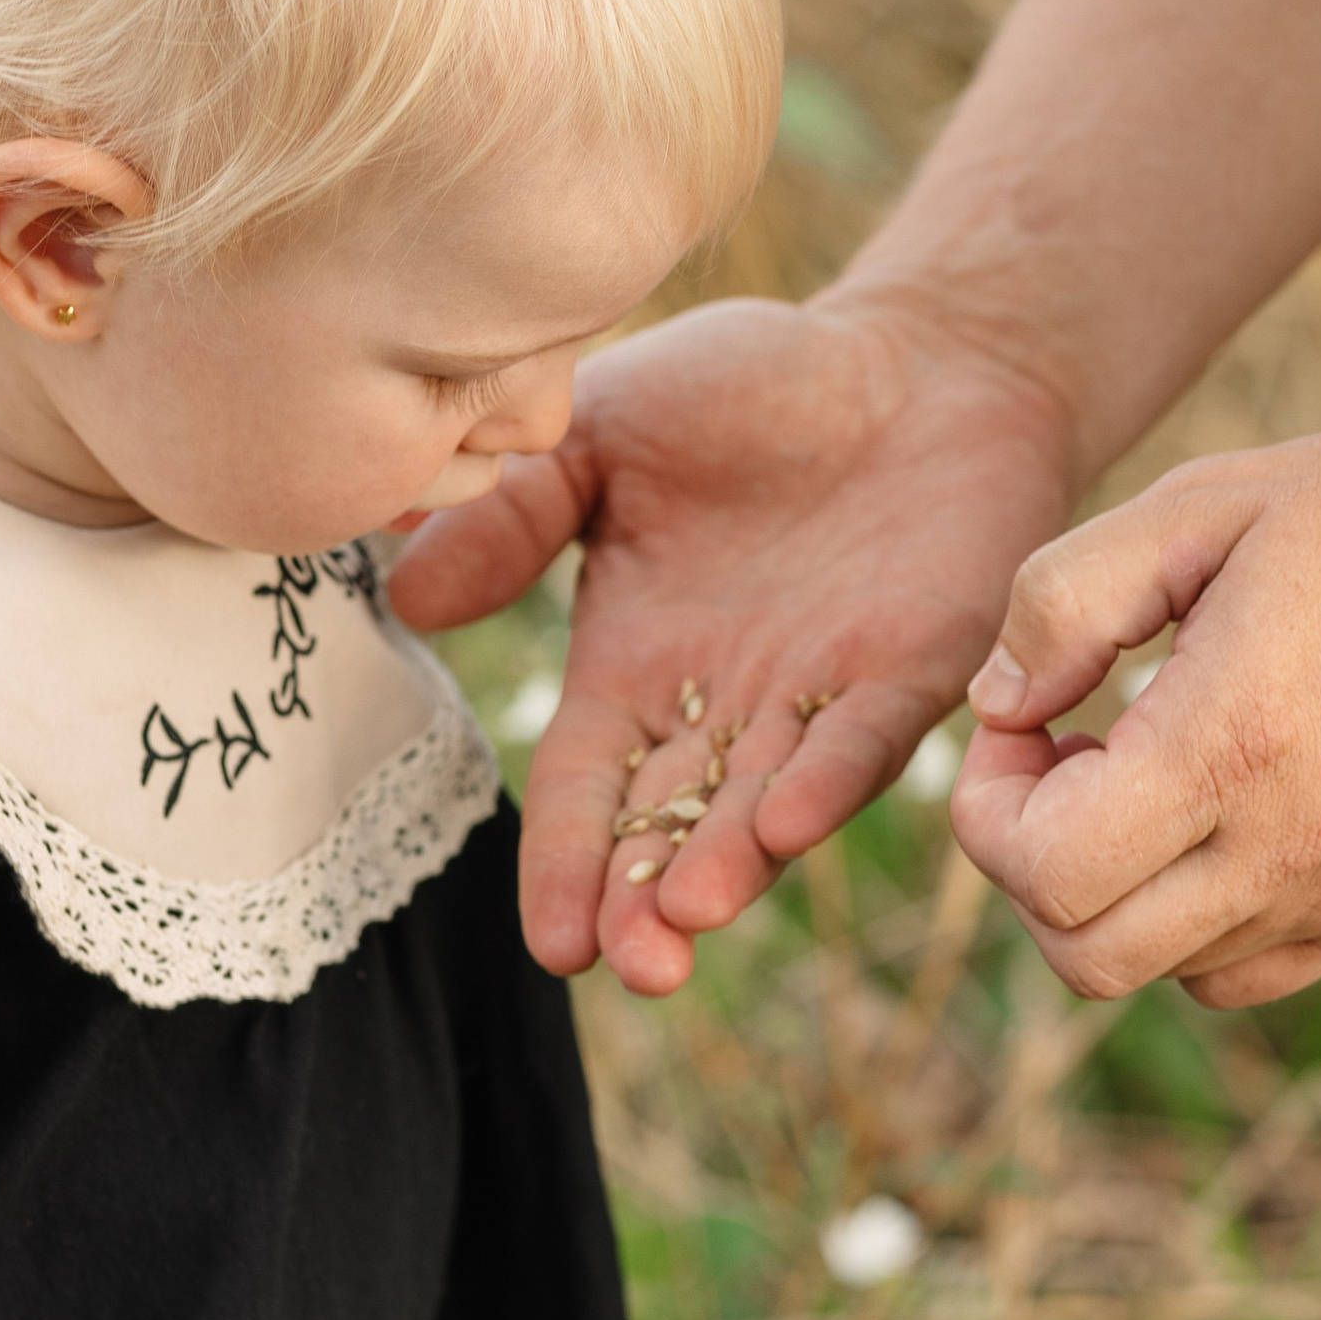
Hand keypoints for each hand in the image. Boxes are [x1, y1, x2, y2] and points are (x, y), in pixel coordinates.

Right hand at [388, 295, 1076, 992]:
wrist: (916, 353)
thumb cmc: (752, 388)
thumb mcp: (603, 434)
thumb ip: (513, 514)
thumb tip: (405, 595)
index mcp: (636, 667)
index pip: (589, 789)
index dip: (566, 865)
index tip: (552, 944)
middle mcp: (723, 707)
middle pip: (672, 827)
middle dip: (649, 903)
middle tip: (630, 966)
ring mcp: (819, 698)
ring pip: (764, 806)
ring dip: (729, 867)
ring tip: (689, 919)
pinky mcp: (914, 668)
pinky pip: (863, 738)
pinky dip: (827, 781)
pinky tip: (786, 823)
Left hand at [949, 412, 1320, 1006]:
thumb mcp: (1210, 502)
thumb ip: (1067, 597)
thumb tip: (993, 705)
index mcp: (1235, 743)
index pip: (1046, 872)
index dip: (989, 807)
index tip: (1027, 723)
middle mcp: (1293, 847)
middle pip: (1085, 955)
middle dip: (1032, 864)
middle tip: (1067, 760)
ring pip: (1159, 970)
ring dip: (1112, 889)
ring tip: (1146, 773)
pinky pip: (1242, 973)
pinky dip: (1190, 920)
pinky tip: (1211, 814)